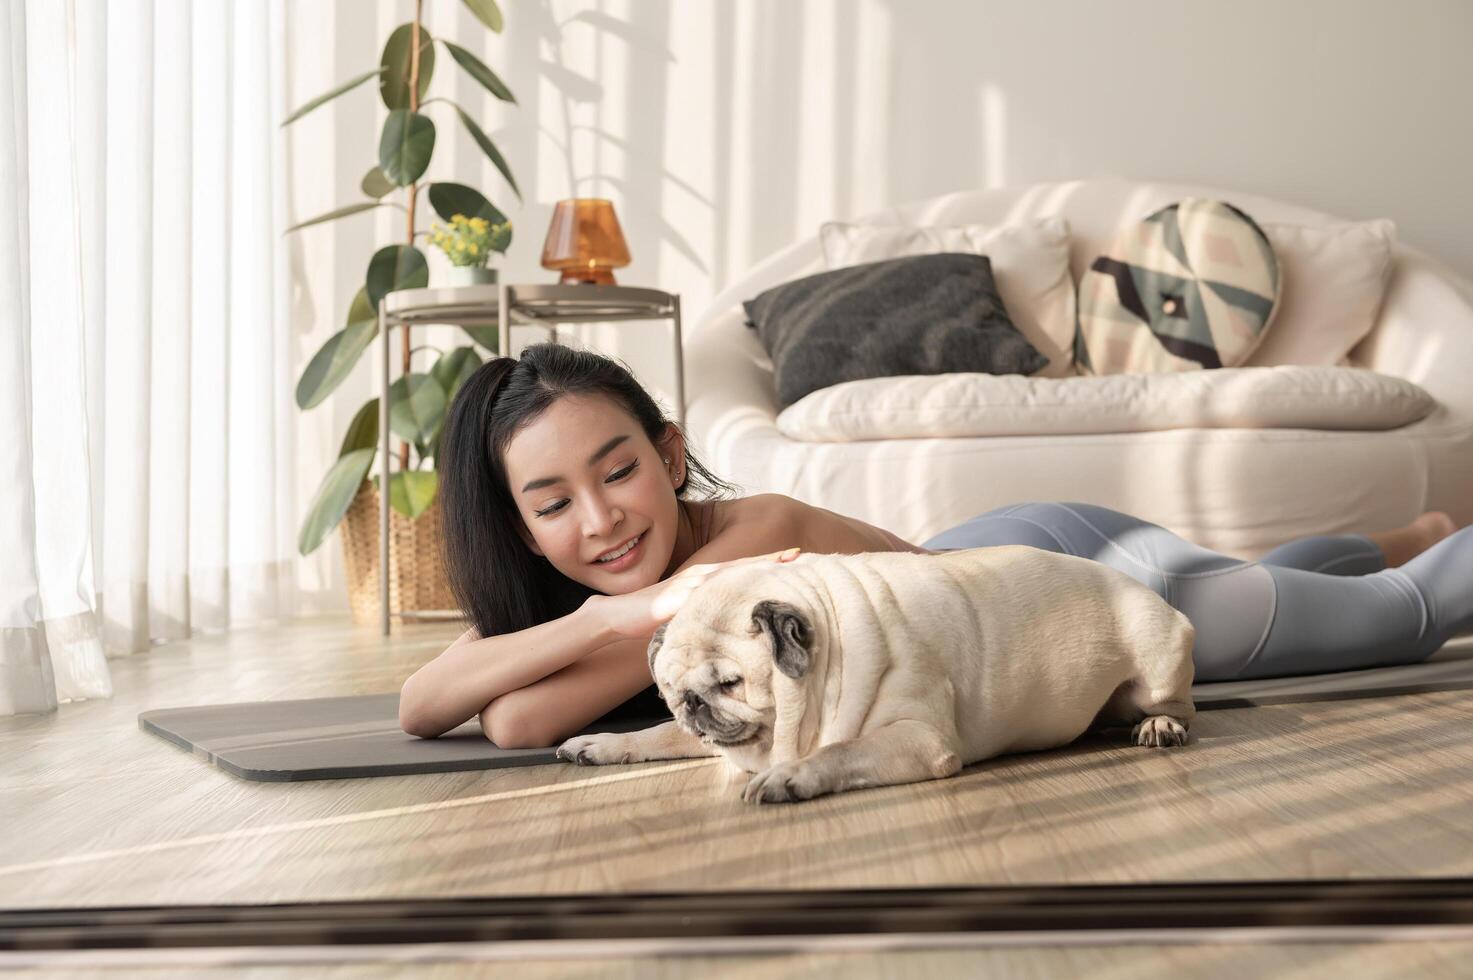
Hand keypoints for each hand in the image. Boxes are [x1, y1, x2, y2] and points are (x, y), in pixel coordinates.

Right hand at [593, 547, 800, 640]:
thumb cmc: (654, 613)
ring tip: (775, 566)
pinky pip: (699, 595)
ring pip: (725, 575)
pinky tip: (734, 590)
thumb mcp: (690, 609)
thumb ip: (711, 608)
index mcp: (706, 576)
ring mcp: (687, 585)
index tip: (797, 555)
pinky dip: (718, 592)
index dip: (769, 560)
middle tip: (798, 553)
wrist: (618, 614)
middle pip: (741, 565)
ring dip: (750, 570)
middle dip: (769, 559)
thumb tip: (736, 619)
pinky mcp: (674, 600)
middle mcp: (700, 575)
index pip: (744, 566)